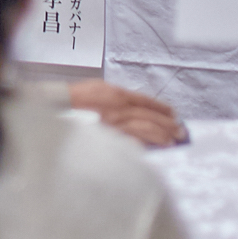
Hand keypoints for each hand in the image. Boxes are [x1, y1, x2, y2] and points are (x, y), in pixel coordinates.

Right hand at [70, 78, 185, 146]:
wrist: (56, 111)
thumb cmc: (72, 101)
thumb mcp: (96, 89)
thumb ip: (116, 96)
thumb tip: (133, 104)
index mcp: (116, 95)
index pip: (146, 101)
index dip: (161, 108)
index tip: (173, 114)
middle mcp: (118, 110)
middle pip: (150, 116)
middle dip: (168, 123)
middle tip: (180, 130)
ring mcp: (114, 126)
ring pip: (146, 129)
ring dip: (162, 135)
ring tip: (173, 140)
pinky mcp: (109, 140)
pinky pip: (133, 144)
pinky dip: (147, 146)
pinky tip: (157, 149)